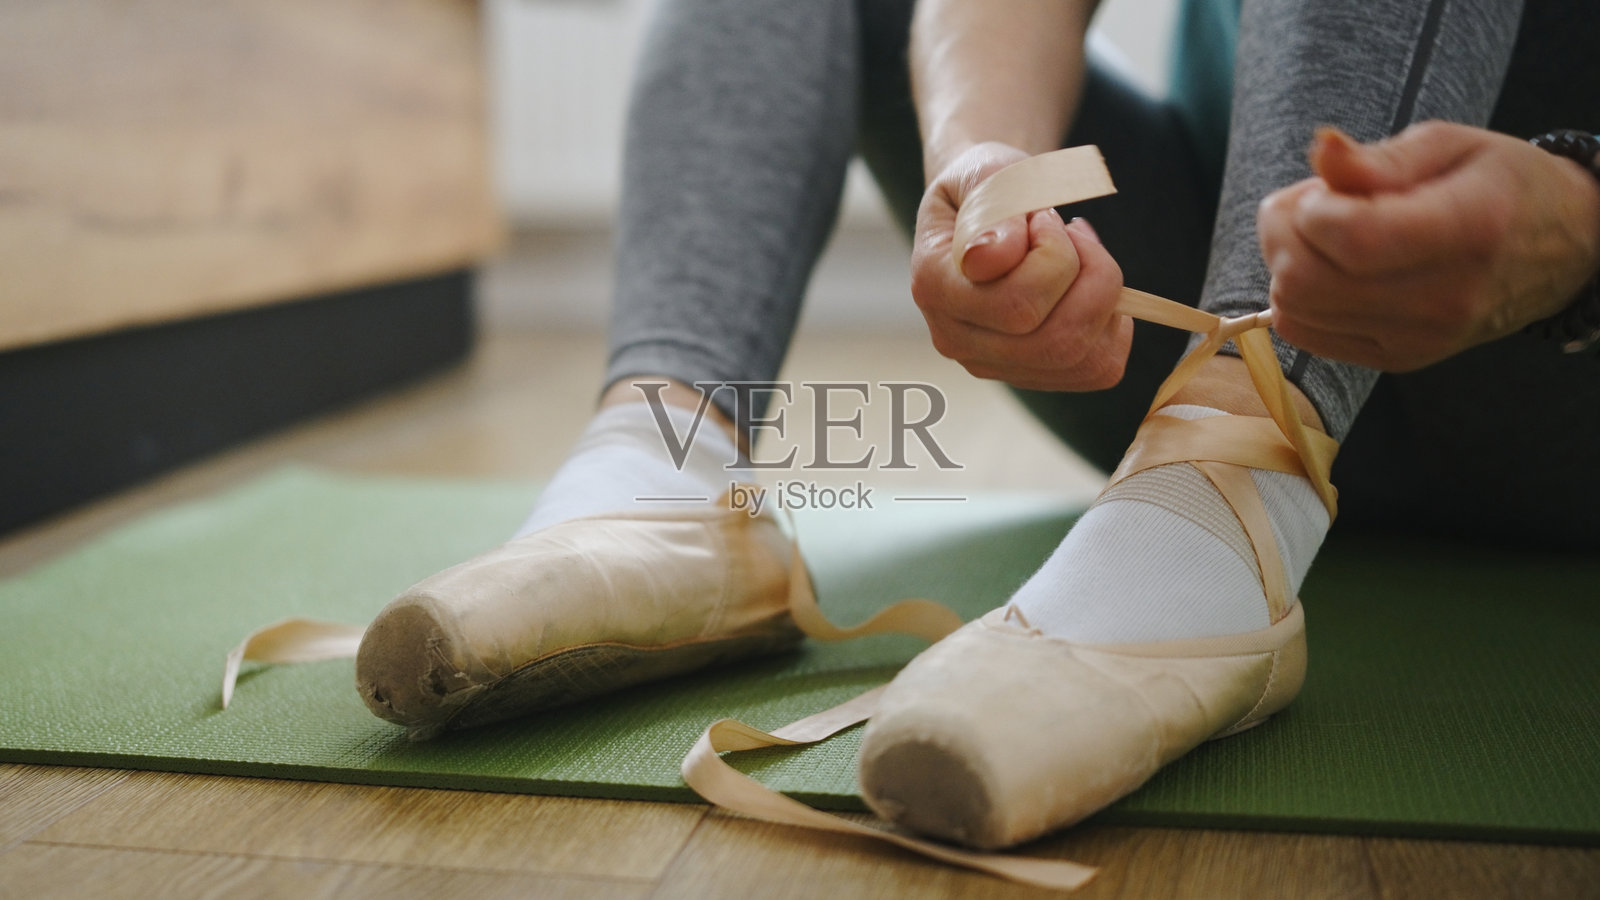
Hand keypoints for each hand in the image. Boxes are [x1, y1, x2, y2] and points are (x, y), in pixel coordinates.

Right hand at [909, 142, 1130, 391]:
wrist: (981, 210)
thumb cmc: (989, 186)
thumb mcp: (989, 172)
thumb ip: (993, 208)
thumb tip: (992, 259)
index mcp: (934, 285)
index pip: (1018, 302)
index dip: (1054, 251)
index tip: (1042, 216)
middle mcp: (953, 337)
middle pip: (1056, 340)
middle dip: (1092, 276)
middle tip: (1076, 234)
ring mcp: (989, 364)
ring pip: (1081, 358)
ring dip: (1104, 298)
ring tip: (1084, 258)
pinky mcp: (1026, 374)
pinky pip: (1098, 369)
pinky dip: (1114, 326)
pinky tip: (1089, 289)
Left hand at [1259, 122, 1599, 371]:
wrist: (1561, 250)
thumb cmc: (1502, 184)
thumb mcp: (1451, 144)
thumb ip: (1379, 157)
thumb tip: (1321, 150)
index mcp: (1468, 230)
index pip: (1350, 238)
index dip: (1309, 209)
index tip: (1322, 187)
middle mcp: (1444, 299)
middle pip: (1306, 281)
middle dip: (1283, 234)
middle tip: (1310, 205)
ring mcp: (1419, 339)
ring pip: (1297, 310)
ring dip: (1287, 264)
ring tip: (1324, 235)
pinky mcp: (1398, 360)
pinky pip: (1306, 334)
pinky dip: (1299, 298)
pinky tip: (1330, 268)